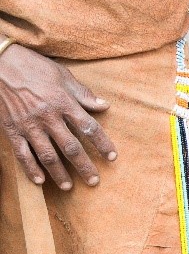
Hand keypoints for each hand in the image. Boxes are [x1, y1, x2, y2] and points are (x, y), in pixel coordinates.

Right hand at [0, 44, 116, 189]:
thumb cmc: (33, 67)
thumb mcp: (62, 75)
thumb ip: (83, 94)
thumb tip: (104, 106)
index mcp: (63, 103)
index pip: (89, 128)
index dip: (102, 143)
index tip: (112, 157)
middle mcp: (47, 117)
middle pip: (70, 147)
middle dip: (84, 166)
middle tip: (94, 181)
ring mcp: (28, 125)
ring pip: (47, 155)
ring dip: (59, 173)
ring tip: (69, 186)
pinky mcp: (11, 129)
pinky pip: (22, 153)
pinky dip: (30, 168)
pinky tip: (39, 181)